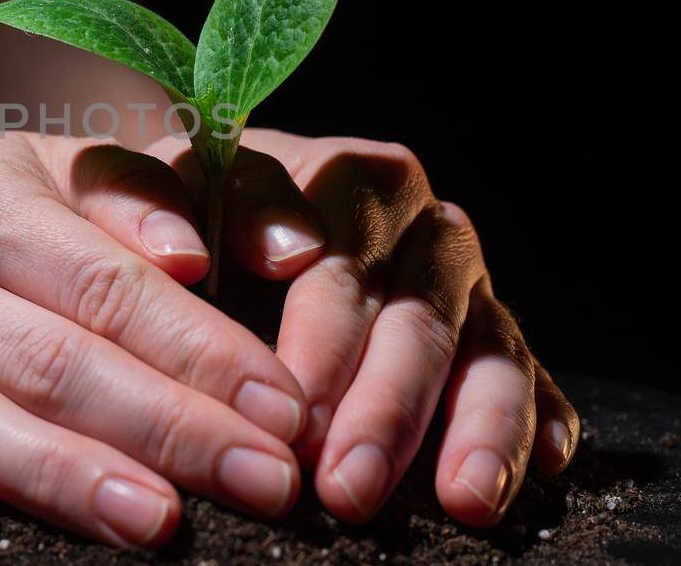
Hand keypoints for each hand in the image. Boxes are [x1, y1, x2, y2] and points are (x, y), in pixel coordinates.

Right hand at [0, 133, 308, 546]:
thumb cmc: (33, 222)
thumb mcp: (97, 178)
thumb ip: (185, 198)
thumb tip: (260, 251)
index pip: (106, 284)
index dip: (200, 352)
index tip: (284, 411)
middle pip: (51, 360)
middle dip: (166, 429)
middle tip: (261, 483)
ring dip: (66, 476)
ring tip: (156, 522)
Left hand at [148, 128, 578, 525]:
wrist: (226, 212)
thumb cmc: (187, 207)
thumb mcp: (157, 188)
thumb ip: (144, 196)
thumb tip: (180, 256)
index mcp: (347, 179)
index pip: (342, 262)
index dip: (320, 341)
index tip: (291, 415)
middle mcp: (420, 226)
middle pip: (416, 317)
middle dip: (384, 409)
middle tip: (344, 489)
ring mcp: (465, 286)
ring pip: (486, 351)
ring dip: (476, 428)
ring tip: (462, 500)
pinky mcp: (494, 338)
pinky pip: (531, 379)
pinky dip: (536, 424)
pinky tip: (536, 471)